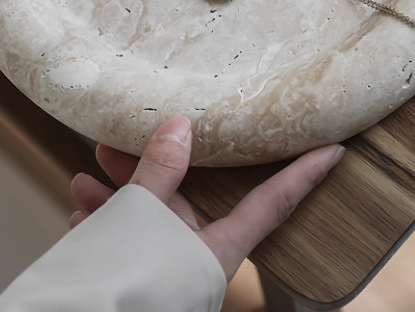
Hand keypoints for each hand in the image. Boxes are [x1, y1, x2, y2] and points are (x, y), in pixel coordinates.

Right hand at [69, 117, 344, 279]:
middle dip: (150, 169)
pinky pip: (124, 249)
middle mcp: (195, 265)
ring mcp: (166, 277)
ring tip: (85, 178)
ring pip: (146, 225)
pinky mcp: (136, 286)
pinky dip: (105, 228)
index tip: (334, 151)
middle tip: (118, 143)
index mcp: (215, 252)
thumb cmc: (119, 285)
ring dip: (116, 198)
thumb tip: (180, 127)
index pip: (272, 204)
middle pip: (184, 205)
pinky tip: (80, 214)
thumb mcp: (141, 218)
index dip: (303, 175)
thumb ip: (161, 172)